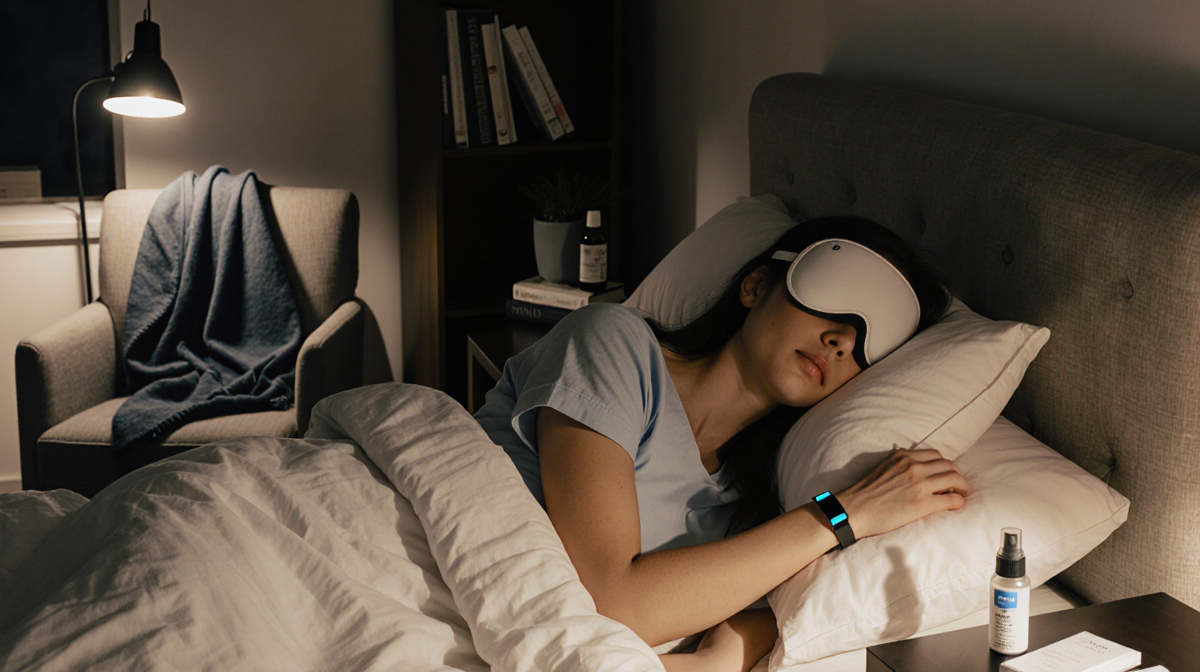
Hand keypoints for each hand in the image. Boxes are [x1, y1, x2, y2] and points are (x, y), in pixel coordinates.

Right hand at [835, 448, 969, 539]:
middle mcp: (913, 466)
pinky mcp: (922, 503)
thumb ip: (900, 464)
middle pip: (949, 465)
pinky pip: (951, 499)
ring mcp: (918, 484)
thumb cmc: (864, 492)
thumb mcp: (882, 467)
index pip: (935, 455)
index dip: (944, 465)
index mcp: (902, 456)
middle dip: (957, 475)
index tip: (945, 474)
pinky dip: (959, 501)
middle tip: (958, 485)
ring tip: (961, 494)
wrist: (853, 510)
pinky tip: (958, 504)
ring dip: (962, 487)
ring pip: (954, 479)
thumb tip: (915, 469)